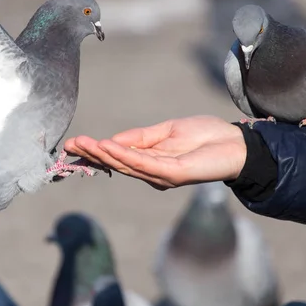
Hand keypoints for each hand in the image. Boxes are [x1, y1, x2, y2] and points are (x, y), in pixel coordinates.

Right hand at [64, 115, 245, 189]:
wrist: (236, 143)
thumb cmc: (206, 136)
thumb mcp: (167, 131)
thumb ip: (140, 137)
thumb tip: (111, 140)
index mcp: (151, 161)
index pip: (118, 157)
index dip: (96, 151)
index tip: (74, 144)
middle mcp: (152, 172)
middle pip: (117, 163)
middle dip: (92, 154)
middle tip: (69, 145)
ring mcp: (161, 175)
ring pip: (125, 164)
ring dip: (102, 154)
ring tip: (82, 144)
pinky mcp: (172, 173)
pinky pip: (143, 163)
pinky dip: (124, 154)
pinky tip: (107, 146)